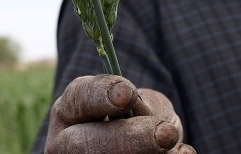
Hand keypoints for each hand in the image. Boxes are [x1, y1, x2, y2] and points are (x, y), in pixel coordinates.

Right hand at [45, 74, 195, 153]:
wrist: (143, 146)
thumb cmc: (140, 118)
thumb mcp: (144, 102)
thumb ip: (145, 105)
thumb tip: (150, 120)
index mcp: (70, 111)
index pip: (78, 97)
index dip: (101, 95)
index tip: (128, 94)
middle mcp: (65, 145)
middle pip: (82, 144)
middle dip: (128, 138)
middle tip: (165, 134)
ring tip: (175, 146)